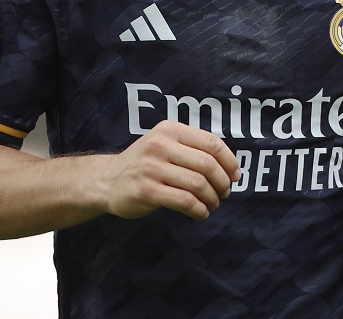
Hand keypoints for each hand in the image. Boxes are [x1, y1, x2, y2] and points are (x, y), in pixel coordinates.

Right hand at [101, 120, 240, 220]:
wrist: (107, 180)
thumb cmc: (144, 163)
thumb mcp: (164, 143)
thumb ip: (191, 148)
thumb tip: (229, 165)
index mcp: (169, 129)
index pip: (211, 142)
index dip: (229, 161)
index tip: (235, 175)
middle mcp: (160, 145)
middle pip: (207, 164)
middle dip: (222, 182)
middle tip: (224, 192)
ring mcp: (151, 168)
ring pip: (197, 184)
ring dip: (212, 198)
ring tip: (212, 204)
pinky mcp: (146, 191)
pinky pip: (184, 201)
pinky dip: (199, 210)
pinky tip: (200, 213)